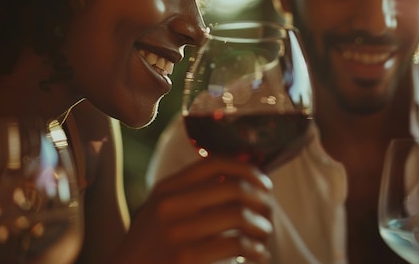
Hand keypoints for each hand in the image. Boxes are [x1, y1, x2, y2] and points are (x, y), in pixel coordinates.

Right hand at [114, 158, 273, 263]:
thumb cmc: (150, 250)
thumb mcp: (159, 213)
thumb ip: (189, 194)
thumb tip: (239, 179)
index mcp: (166, 190)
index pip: (214, 163)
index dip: (247, 168)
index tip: (263, 182)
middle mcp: (170, 206)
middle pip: (233, 187)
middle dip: (261, 199)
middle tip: (269, 212)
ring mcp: (177, 233)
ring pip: (238, 214)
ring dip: (261, 226)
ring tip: (264, 236)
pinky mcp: (186, 258)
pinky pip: (236, 244)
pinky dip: (255, 249)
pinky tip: (257, 255)